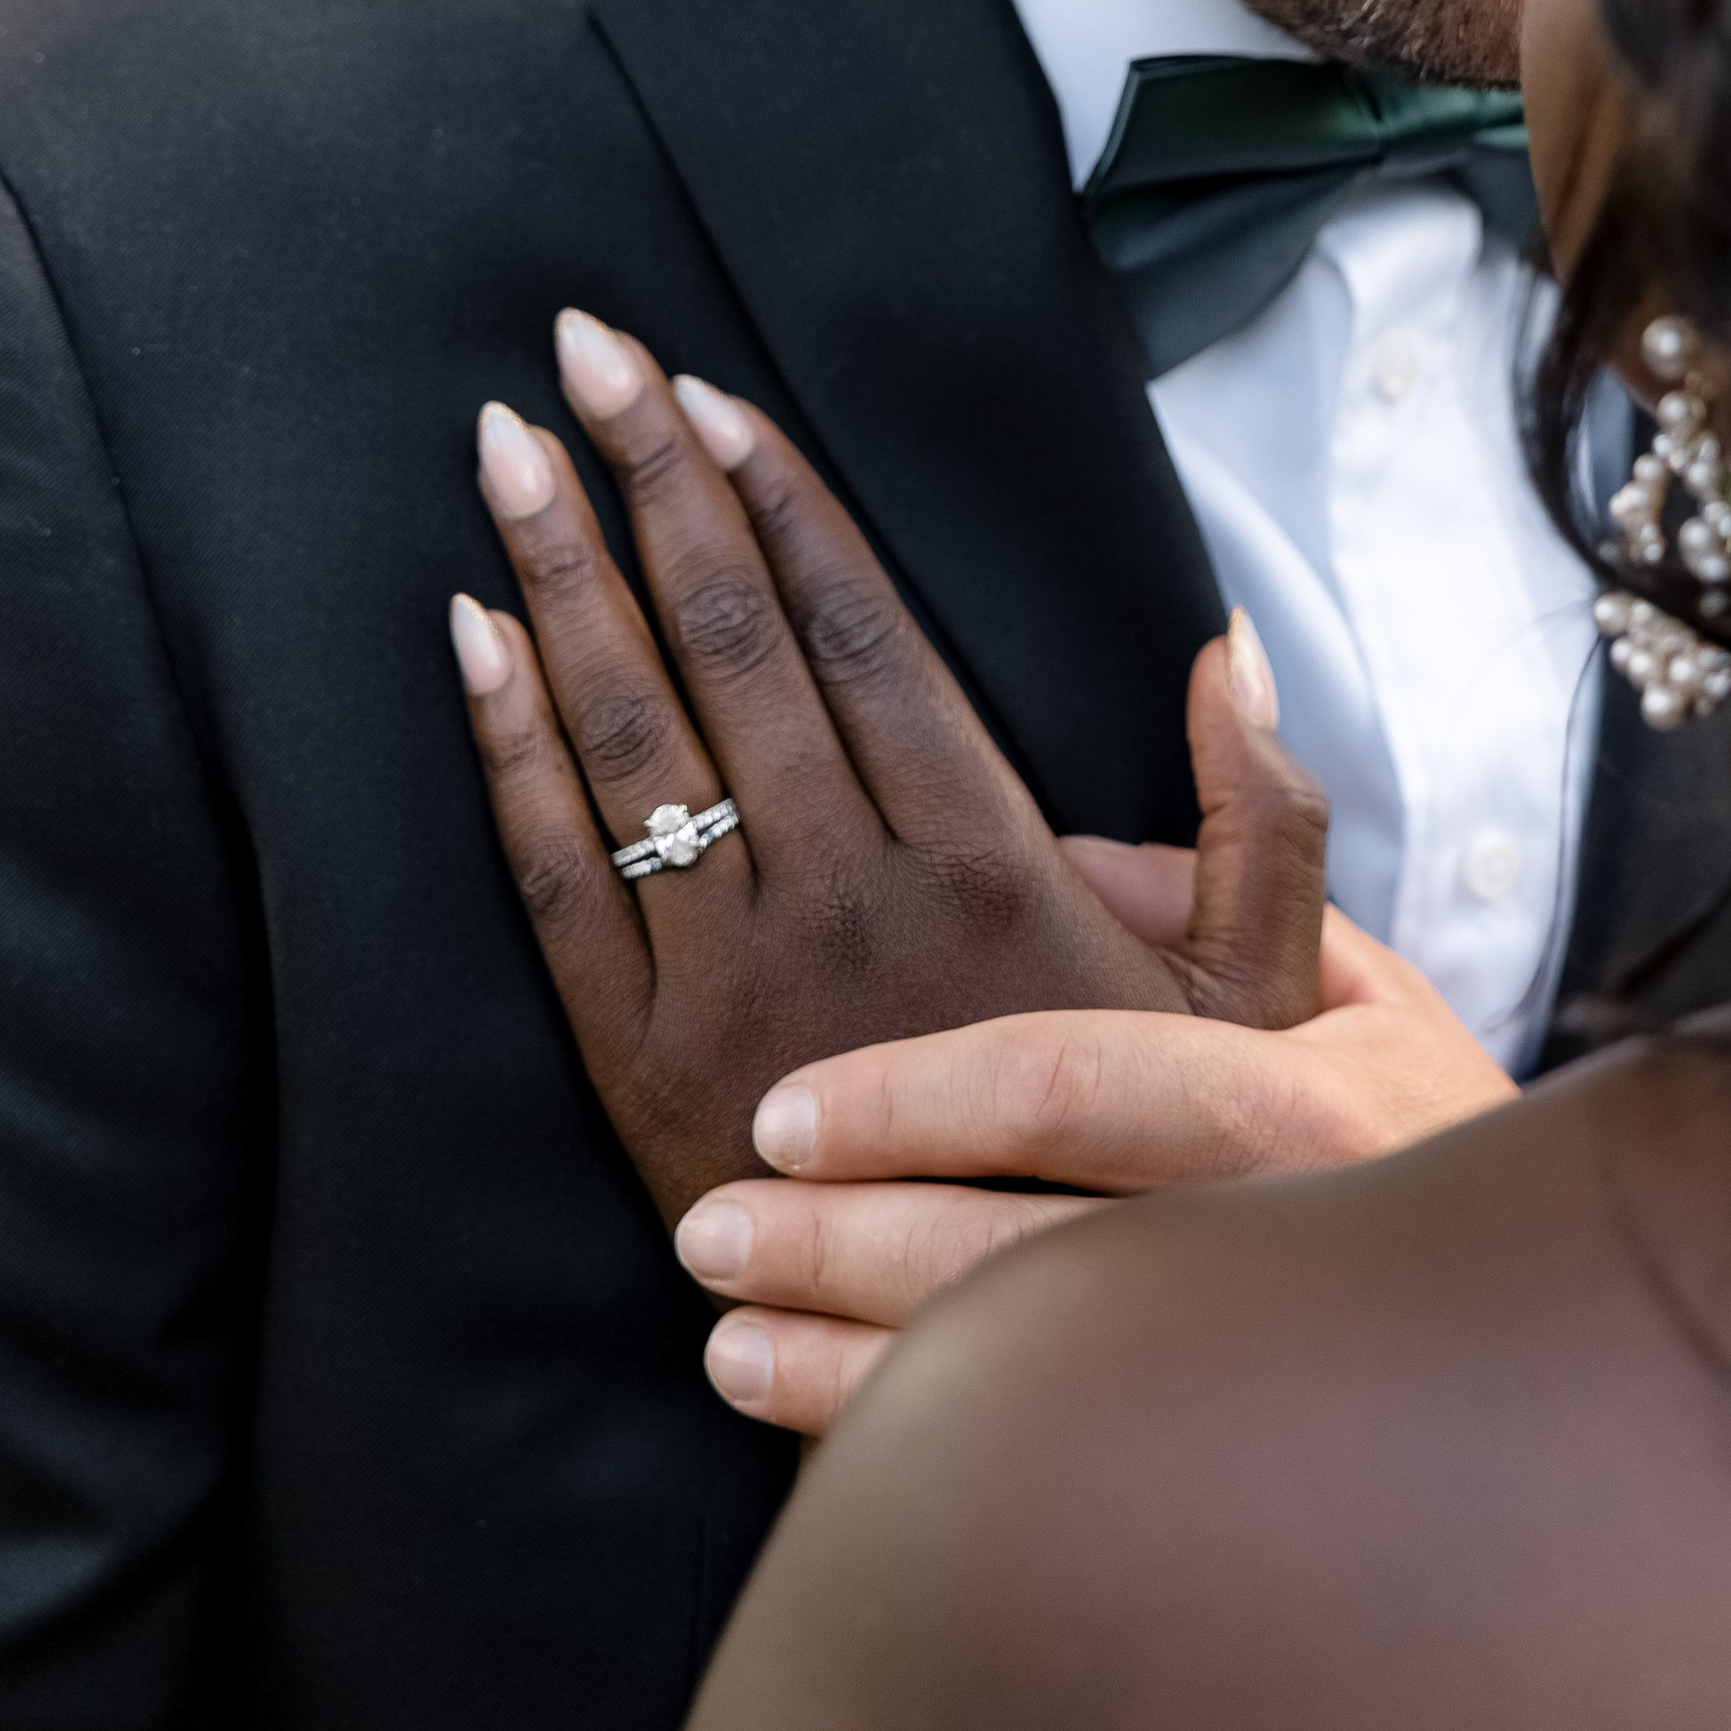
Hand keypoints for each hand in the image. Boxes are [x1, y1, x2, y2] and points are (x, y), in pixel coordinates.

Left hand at [451, 310, 1329, 1222]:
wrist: (1022, 1389)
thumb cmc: (1152, 1180)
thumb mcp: (1261, 1007)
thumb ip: (1261, 822)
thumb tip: (1235, 647)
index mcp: (986, 858)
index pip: (855, 624)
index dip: (777, 492)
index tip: (709, 389)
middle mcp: (849, 899)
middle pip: (729, 638)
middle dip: (647, 477)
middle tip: (581, 340)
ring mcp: (732, 985)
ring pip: (629, 734)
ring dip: (559, 572)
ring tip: (507, 445)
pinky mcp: (636, 1074)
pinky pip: (553, 881)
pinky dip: (504, 753)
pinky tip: (469, 639)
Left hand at [674, 876, 1517, 1431]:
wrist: (1549, 1355)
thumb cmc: (1433, 1144)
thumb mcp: (1371, 985)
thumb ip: (1251, 854)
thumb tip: (1151, 736)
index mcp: (1290, 1107)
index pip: (1063, 1088)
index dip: (911, 1099)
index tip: (785, 1105)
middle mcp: (1258, 1247)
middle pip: (1006, 1250)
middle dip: (839, 1240)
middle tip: (707, 1223)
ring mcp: (1232, 1380)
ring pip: (1007, 1379)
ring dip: (841, 1358)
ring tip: (722, 1327)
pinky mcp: (1208, 1475)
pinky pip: (1031, 1475)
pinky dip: (900, 1454)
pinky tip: (803, 1432)